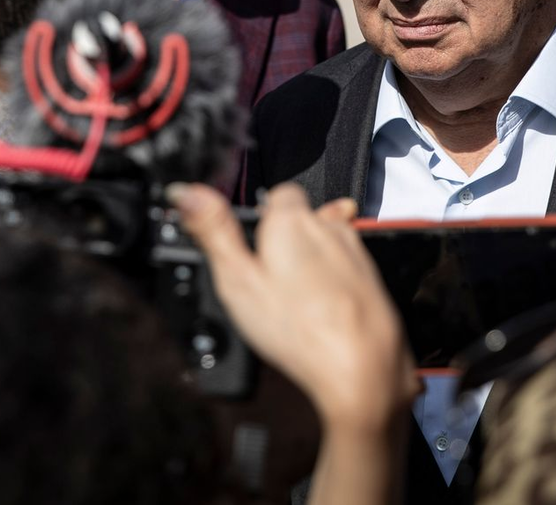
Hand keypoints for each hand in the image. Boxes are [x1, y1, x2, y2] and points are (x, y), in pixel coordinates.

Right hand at [171, 181, 418, 431]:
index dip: (260, 217)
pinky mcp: (369, 271)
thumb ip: (214, 231)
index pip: (276, 193)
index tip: (250, 243)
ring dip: (308, 257)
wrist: (359, 362)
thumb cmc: (298, 327)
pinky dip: (330, 276)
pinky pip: (342, 262)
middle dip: (283, 239)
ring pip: (322, 240)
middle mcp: (325, 224)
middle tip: (266, 278)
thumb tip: (187, 193)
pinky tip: (319, 302)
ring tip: (293, 296)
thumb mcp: (237, 280)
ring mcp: (352, 247)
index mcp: (290, 218)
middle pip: (299, 218)